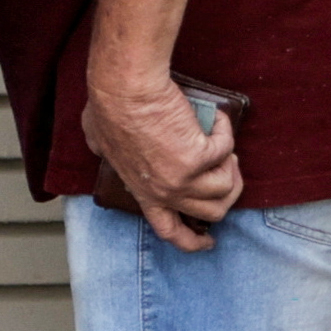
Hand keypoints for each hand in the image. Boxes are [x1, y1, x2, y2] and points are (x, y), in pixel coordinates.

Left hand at [83, 65, 242, 249]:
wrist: (125, 89)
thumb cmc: (109, 107)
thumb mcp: (99, 142)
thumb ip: (107, 154)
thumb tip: (101, 148)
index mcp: (143, 193)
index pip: (170, 232)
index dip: (193, 241)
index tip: (209, 241)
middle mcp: (165, 192)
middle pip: (211, 213)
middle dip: (227, 193)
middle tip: (227, 169)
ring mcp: (183, 179)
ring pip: (226, 188)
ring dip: (231, 165)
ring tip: (222, 144)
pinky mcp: (199, 157)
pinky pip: (226, 149)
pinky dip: (225, 131)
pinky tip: (216, 118)